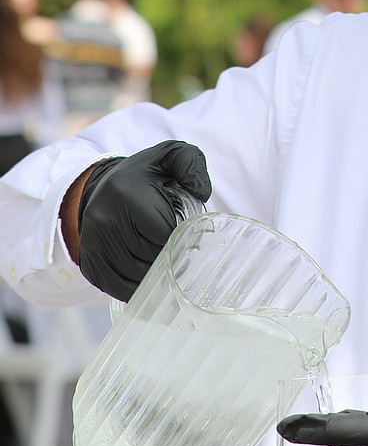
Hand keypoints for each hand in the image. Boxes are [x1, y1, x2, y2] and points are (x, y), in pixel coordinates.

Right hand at [77, 140, 211, 300]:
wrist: (106, 187)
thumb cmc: (146, 177)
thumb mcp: (171, 157)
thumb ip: (191, 165)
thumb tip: (201, 192)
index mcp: (125, 192)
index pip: (164, 233)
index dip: (179, 236)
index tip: (180, 229)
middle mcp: (103, 218)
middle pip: (150, 257)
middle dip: (168, 254)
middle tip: (173, 245)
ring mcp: (92, 243)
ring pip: (136, 276)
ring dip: (155, 273)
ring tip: (160, 257)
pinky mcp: (88, 263)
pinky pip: (118, 288)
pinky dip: (136, 287)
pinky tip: (146, 275)